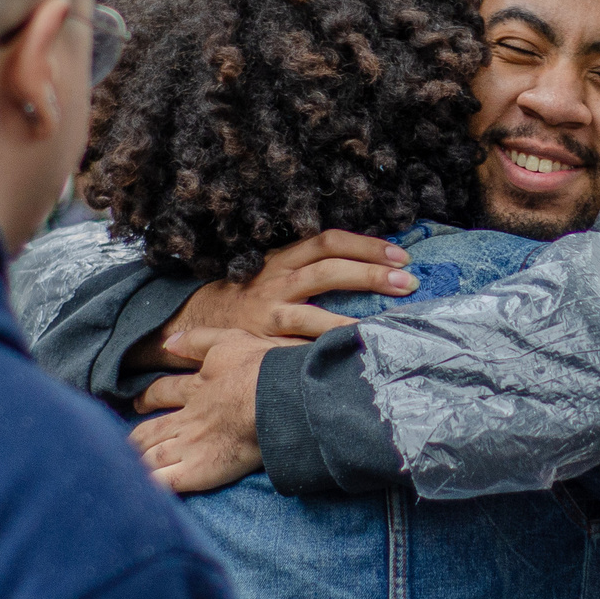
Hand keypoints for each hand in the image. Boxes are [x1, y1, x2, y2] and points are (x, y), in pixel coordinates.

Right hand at [122, 230, 400, 375]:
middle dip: (372, 274)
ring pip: (315, 309)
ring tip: (387, 324)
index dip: (366, 245)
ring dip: (354, 318)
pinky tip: (347, 358)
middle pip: (330, 267)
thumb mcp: (272, 271)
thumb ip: (309, 268)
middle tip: (409, 282)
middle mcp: (277, 277)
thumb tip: (367, 269)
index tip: (401, 255)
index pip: (329, 240)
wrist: (190, 319)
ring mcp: (268, 309)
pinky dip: (321, 351)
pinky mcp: (260, 338)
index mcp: (283, 256)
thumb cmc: (245, 296)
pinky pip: (295, 345)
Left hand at [129, 327, 285, 493]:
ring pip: (151, 458)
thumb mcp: (229, 341)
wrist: (280, 398)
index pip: (161, 393)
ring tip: (125, 471)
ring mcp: (190, 447)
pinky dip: (150, 486)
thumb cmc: (260, 369)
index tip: (138, 404)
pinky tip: (140, 494)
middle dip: (133, 439)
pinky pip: (165, 482)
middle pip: (148, 431)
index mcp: (195, 389)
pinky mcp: (198, 471)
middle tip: (122, 445)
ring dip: (136, 463)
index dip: (147, 398)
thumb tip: (169, 342)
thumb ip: (197, 340)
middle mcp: (187, 420)